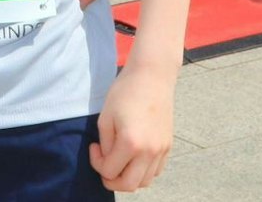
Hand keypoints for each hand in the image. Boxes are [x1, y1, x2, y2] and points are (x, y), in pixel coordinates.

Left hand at [91, 68, 175, 192]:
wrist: (152, 76)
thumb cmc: (125, 92)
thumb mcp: (105, 118)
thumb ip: (105, 144)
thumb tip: (108, 160)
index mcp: (131, 143)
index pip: (109, 171)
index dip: (96, 162)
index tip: (94, 146)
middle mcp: (149, 151)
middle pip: (129, 185)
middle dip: (112, 181)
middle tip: (104, 166)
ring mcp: (161, 150)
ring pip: (144, 181)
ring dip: (129, 177)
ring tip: (119, 160)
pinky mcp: (168, 146)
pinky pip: (155, 171)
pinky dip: (143, 171)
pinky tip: (133, 156)